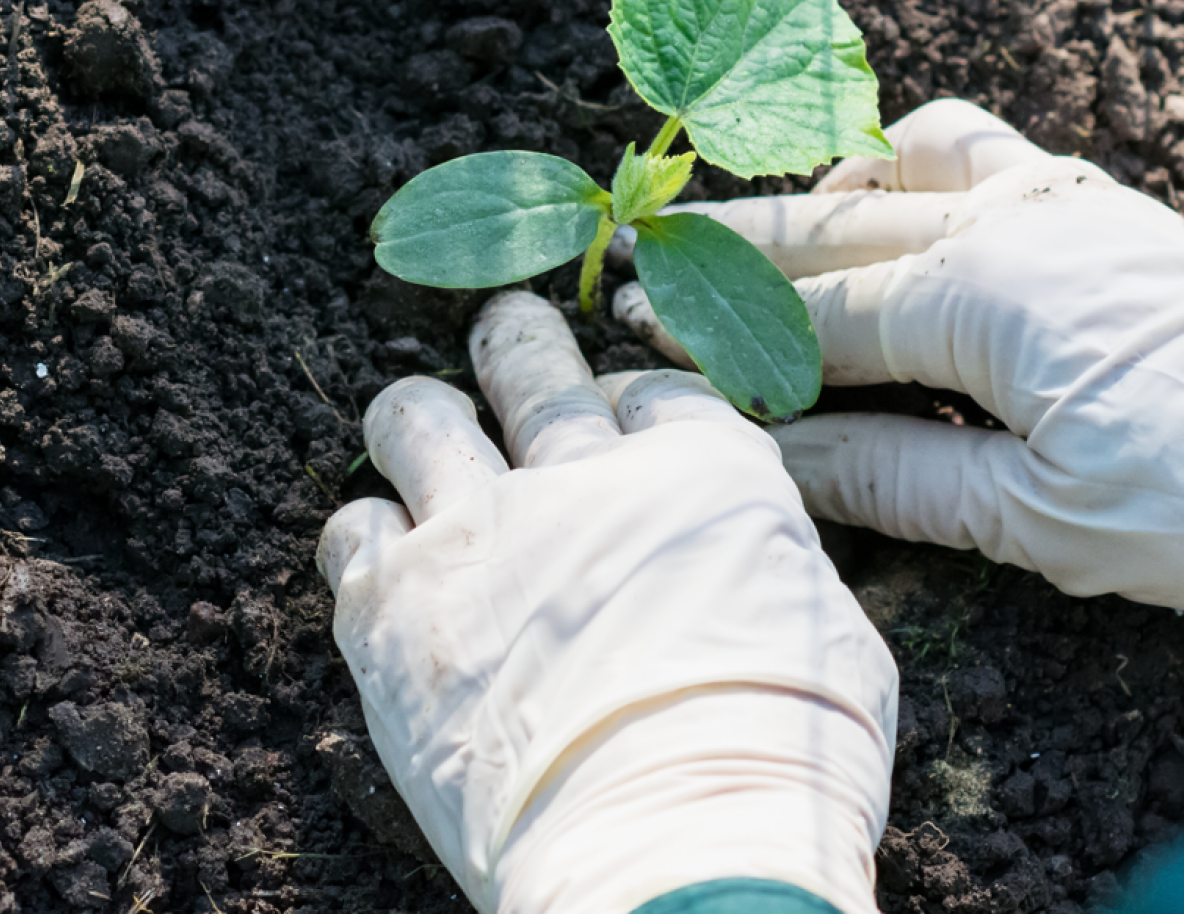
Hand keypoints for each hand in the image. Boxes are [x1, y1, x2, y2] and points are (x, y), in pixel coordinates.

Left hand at [318, 291, 896, 913]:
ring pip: (416, 416)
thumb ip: (764, 573)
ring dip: (420, 419)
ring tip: (421, 427)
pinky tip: (382, 564)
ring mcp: (476, 533)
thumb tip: (742, 574)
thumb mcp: (830, 641)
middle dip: (515, 344)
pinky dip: (366, 537)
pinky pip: (352, 528)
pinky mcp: (392, 604)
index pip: (652, 390)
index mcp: (702, 474)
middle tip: (505, 339)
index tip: (614, 417)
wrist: (673, 843)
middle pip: (530, 363)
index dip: (628, 399)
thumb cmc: (780, 767)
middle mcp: (580, 477)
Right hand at [612, 99, 1183, 615]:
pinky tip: (884, 195)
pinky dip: (908, 158)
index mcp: (980, 300)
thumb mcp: (1040, 519)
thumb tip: (775, 453)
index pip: (809, 316)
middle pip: (830, 228)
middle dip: (726, 247)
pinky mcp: (1098, 208)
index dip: (717, 330)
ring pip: (899, 163)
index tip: (634, 331)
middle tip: (638, 250)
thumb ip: (892, 473)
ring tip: (755, 222)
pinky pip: (978, 148)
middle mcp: (1009, 227)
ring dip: (815, 188)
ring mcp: (1059, 203)